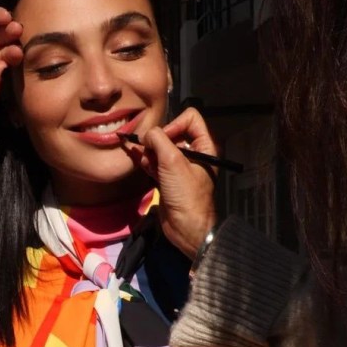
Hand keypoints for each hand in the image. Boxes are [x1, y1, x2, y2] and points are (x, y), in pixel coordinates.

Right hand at [122, 108, 218, 260]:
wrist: (186, 228)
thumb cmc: (186, 195)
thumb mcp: (173, 162)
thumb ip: (159, 141)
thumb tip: (146, 134)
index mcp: (204, 145)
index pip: (189, 118)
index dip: (174, 124)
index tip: (163, 140)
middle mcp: (194, 153)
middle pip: (172, 133)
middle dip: (157, 140)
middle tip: (148, 151)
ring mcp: (180, 167)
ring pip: (161, 149)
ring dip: (150, 152)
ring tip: (144, 160)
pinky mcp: (168, 179)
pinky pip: (156, 163)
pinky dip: (148, 162)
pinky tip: (141, 164)